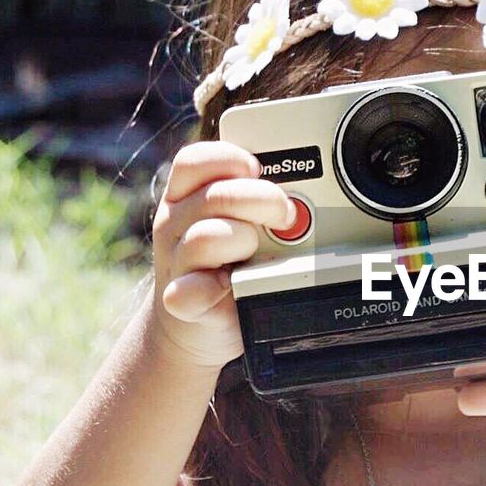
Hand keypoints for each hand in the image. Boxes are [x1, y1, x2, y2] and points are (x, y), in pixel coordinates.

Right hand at [149, 140, 296, 369]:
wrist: (199, 325)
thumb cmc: (230, 263)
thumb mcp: (243, 220)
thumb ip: (262, 198)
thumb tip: (308, 190)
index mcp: (188, 195)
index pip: (197, 160)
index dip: (232, 159)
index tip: (259, 171)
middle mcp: (177, 222)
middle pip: (214, 196)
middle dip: (263, 200)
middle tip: (287, 217)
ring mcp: (176, 261)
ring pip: (206, 238)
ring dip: (244, 242)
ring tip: (259, 256)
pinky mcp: (181, 301)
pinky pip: (190, 290)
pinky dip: (213, 289)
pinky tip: (229, 287)